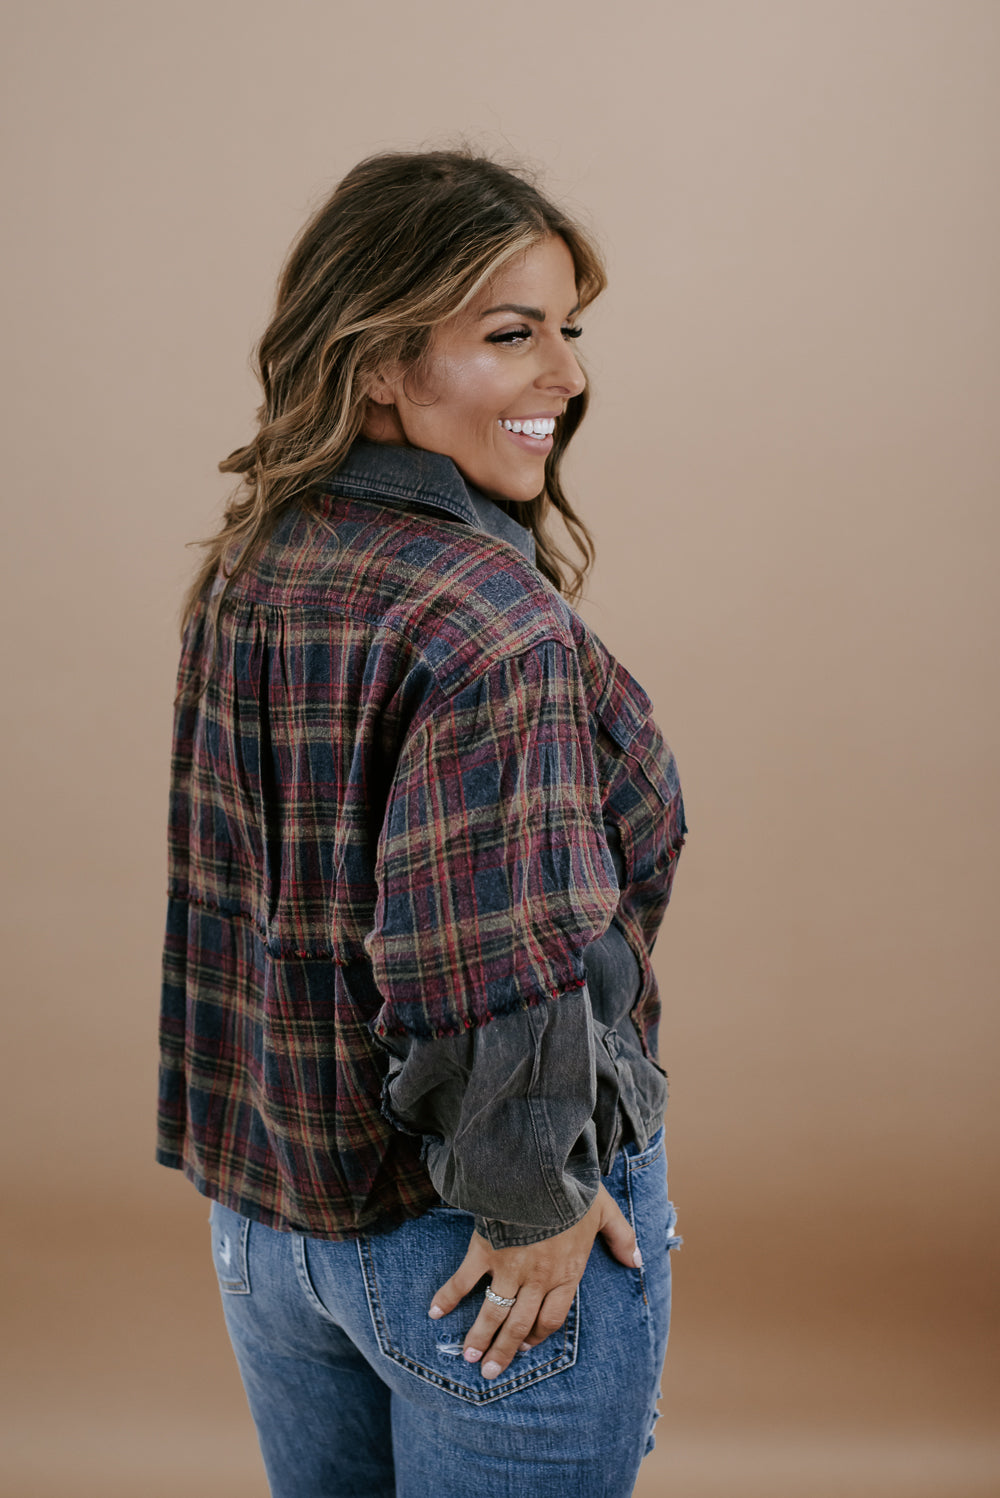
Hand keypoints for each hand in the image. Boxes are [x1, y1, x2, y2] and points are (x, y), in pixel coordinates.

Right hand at [427, 1184, 640, 1379]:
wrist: (541, 1174)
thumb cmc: (575, 1193)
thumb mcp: (606, 1212)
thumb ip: (622, 1238)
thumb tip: (636, 1261)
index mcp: (566, 1274)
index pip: (552, 1318)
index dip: (537, 1337)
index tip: (524, 1348)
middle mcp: (537, 1280)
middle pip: (520, 1325)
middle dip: (504, 1350)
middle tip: (489, 1371)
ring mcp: (510, 1269)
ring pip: (494, 1313)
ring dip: (480, 1337)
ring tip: (469, 1357)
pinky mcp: (485, 1252)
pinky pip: (463, 1280)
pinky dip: (448, 1296)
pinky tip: (435, 1312)